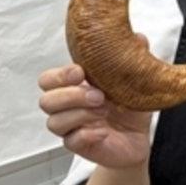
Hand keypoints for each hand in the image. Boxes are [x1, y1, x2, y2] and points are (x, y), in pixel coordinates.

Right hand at [38, 62, 152, 169]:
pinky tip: (103, 131)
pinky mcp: (79, 146)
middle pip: (46, 101)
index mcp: (74, 87)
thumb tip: (138, 38)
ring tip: (104, 110)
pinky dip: (87, 134)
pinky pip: (71, 141)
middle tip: (98, 94)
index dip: (59, 75)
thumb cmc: (129, 110)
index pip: (48, 80)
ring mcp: (71, 128)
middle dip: (71, 95)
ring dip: (80, 114)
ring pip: (54, 122)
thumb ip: (132, 58)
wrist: (139, 139)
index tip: (80, 72)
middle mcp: (67, 108)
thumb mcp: (134, 81)